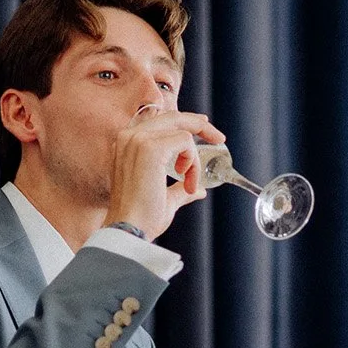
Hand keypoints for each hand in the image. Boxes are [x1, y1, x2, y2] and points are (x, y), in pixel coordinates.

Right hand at [106, 109, 227, 240]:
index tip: (205, 126)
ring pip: (182, 131)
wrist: (129, 230)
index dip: (185, 121)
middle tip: (220, 138)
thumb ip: (179, 190)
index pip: (161, 121)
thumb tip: (199, 190)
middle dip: (200, 125)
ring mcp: (139, 140)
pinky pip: (185, 143)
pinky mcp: (151, 148)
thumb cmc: (142, 219)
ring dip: (194, 159)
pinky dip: (193, 163)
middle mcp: (129, 136)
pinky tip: (188, 182)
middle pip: (173, 117)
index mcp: (128, 144)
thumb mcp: (165, 199)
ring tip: (190, 183)